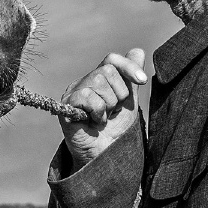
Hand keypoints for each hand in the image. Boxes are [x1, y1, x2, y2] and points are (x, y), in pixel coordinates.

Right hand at [60, 48, 145, 169]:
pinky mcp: (66, 105)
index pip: (112, 59)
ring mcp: (73, 92)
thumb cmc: (115, 131)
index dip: (128, 67)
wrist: (105, 156)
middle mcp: (83, 82)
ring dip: (108, 105)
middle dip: (118, 94)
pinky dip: (98, 112)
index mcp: (98, 79)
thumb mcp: (129, 102)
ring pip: (98, 82)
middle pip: (107, 70)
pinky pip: (88, 96)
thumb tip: (138, 50)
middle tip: (113, 111)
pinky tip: (93, 122)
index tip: (142, 81)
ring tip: (103, 118)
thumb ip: (131, 79)